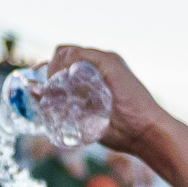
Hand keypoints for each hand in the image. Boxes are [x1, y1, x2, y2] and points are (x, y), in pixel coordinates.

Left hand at [49, 43, 165, 160]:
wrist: (149, 133)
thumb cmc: (125, 133)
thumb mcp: (90, 120)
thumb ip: (67, 108)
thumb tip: (38, 98)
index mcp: (101, 73)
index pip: (68, 62)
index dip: (51, 71)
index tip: (41, 87)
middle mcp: (103, 62)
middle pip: (64, 54)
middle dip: (48, 69)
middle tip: (44, 90)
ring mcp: (106, 60)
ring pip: (66, 52)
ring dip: (53, 69)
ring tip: (52, 91)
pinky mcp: (109, 62)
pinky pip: (76, 55)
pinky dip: (63, 67)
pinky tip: (60, 84)